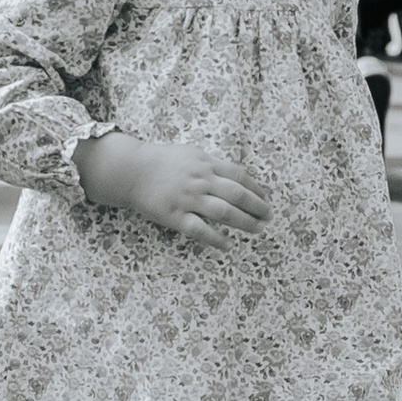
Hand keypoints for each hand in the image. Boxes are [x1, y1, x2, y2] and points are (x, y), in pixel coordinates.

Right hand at [78, 135, 269, 250]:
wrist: (132, 170)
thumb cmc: (164, 162)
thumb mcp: (192, 154)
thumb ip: (213, 165)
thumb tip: (238, 176)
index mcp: (206, 164)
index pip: (239, 176)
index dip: (256, 188)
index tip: (266, 198)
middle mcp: (200, 180)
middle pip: (237, 195)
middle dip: (257, 207)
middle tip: (269, 216)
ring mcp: (188, 199)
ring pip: (223, 212)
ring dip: (244, 222)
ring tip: (257, 230)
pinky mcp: (175, 216)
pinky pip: (200, 230)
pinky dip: (216, 239)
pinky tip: (228, 246)